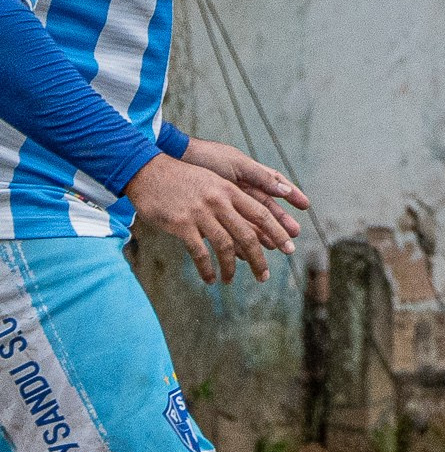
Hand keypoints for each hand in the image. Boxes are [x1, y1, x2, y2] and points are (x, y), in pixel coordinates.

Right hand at [128, 142, 306, 284]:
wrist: (148, 171)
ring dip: (230, 268)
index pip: (262, 214)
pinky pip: (200, 253)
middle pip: (248, 235)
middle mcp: (219, 202)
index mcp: (230, 190)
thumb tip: (249, 222)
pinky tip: (210, 278)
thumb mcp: (212, 181)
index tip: (289, 249)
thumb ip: (231, 199)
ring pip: (225, 246)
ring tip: (229, 280)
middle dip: (259, 259)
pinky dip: (207, 268)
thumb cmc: (182, 179)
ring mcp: (200, 213)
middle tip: (263, 276)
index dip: (277, 233)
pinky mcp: (182, 224)